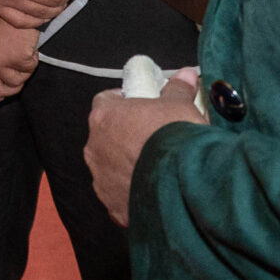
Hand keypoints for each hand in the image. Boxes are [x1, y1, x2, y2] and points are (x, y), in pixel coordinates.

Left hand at [0, 10, 41, 105]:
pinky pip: (27, 72)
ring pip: (14, 85)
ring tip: (19, 53)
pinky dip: (31, 62)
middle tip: (16, 73)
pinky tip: (26, 47)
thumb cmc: (1, 23)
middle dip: (10, 89)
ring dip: (22, 73)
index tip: (0, 93)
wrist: (15, 3)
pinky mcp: (12, 57)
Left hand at [84, 68, 207, 226]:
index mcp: (104, 117)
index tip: (139, 107)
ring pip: (111, 169)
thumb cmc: (173, 135)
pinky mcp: (112, 206)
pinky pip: (120, 196)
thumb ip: (178, 90)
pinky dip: (133, 193)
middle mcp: (94, 148)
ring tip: (155, 168)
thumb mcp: (179, 106)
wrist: (180, 182)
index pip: (104, 102)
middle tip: (151, 138)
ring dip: (127, 167)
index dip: (122, 103)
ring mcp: (100, 179)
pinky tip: (154, 191)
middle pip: (106, 137)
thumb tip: (185, 73)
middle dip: (125, 137)